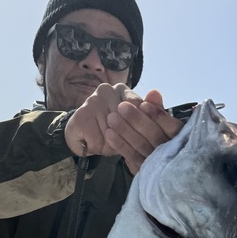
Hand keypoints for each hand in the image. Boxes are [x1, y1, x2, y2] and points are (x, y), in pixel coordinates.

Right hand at [65, 86, 182, 175]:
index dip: (144, 126)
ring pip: (113, 132)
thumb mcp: (132, 125)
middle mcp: (107, 90)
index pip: (140, 107)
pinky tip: (94, 144)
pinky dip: (99, 147)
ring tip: (108, 143)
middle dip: (129, 137)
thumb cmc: (110, 132)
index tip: (145, 138)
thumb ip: (148, 113)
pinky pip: (99, 140)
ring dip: (113, 144)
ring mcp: (93, 101)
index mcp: (123, 90)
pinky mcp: (81, 116)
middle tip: (126, 144)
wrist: (80, 138)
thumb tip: (156, 94)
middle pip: (127, 120)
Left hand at [106, 89, 182, 174]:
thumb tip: (153, 92)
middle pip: (155, 136)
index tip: (143, 104)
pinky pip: (131, 157)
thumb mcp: (161, 123)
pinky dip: (120, 145)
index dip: (158, 116)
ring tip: (112, 117)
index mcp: (180, 139)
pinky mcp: (144, 172)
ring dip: (125, 130)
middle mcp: (171, 153)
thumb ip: (157, 108)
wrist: (155, 167)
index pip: (172, 128)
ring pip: (141, 146)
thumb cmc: (160, 137)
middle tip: (121, 107)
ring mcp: (157, 164)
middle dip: (137, 120)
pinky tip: (109, 134)